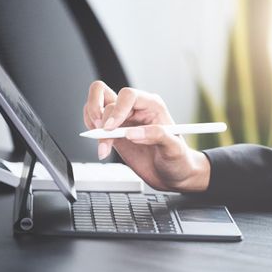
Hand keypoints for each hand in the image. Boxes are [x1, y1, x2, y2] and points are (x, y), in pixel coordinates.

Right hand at [83, 82, 210, 191]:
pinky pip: (94, 120)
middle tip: (103, 135)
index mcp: (153, 106)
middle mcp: (136, 109)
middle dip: (102, 118)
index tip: (112, 128)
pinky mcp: (114, 132)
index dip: (118, 109)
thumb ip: (156, 136)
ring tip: (103, 143)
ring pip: (97, 105)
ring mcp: (124, 120)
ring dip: (93, 122)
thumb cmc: (179, 160)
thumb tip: (131, 133)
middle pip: (108, 99)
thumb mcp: (174, 149)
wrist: (173, 175)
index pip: (128, 95)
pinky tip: (102, 147)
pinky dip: (92, 132)